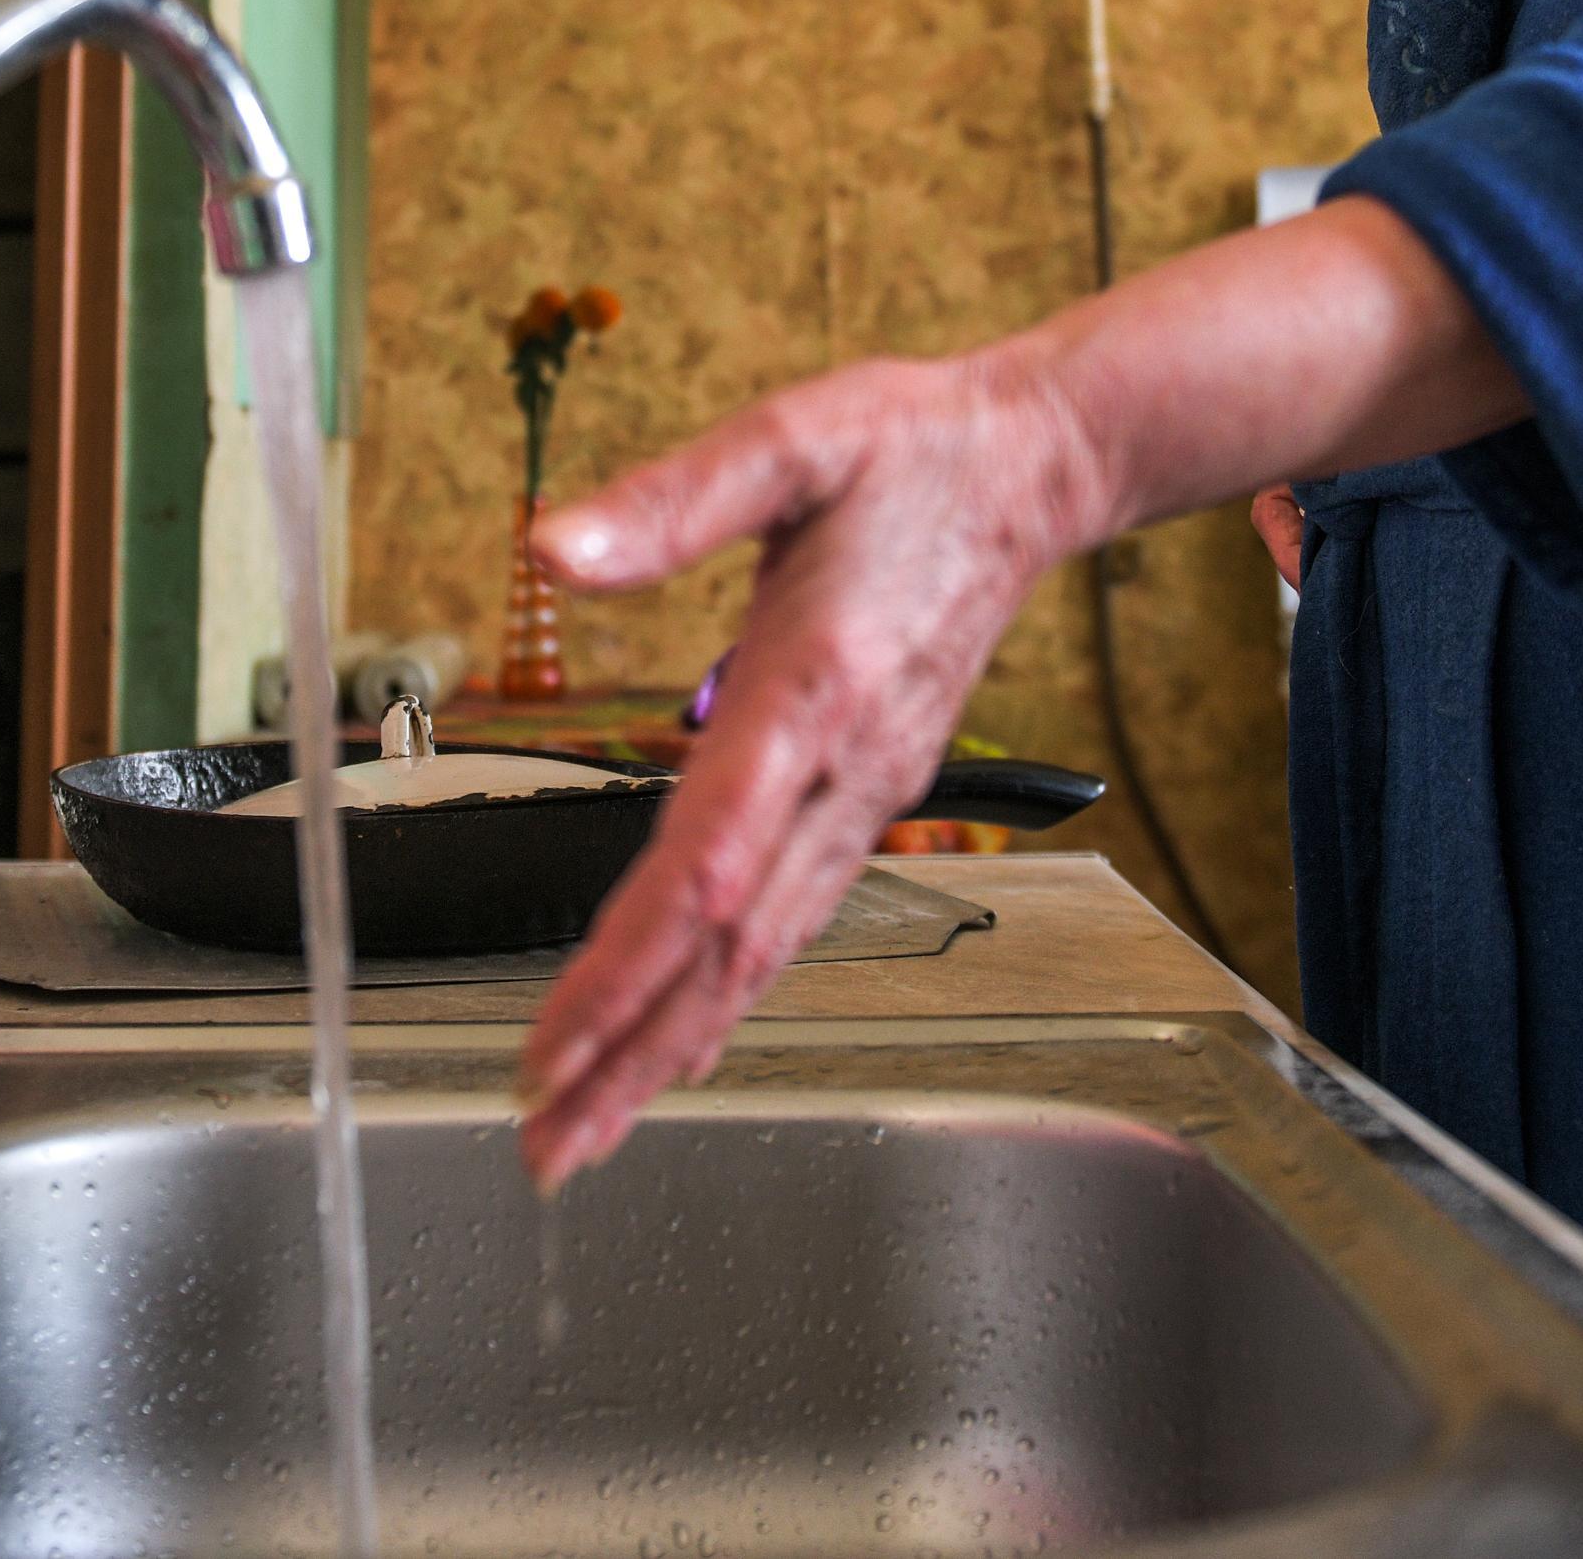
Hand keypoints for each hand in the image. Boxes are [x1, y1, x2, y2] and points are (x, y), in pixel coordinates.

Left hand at [510, 197, 1522, 1185]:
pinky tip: (688, 1030)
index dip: (623, 971)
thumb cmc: (910, 447)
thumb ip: (673, 499)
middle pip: (728, 947)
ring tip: (595, 1123)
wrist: (1034, 467)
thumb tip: (553, 547)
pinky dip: (730, 988)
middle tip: (548, 1143)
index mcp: (809, 693)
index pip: (703, 869)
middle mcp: (844, 767)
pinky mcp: (870, 789)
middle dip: (632, 1054)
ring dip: (675, 1042)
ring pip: (763, 950)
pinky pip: (792, 915)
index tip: (551, 1050)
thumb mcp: (791, 439)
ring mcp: (866, 791)